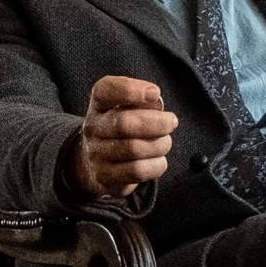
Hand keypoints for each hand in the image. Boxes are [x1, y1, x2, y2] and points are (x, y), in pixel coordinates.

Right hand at [67, 76, 177, 198]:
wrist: (98, 161)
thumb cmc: (122, 128)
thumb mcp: (129, 108)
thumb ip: (144, 101)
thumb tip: (156, 103)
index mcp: (99, 104)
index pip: (105, 90)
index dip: (131, 90)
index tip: (155, 93)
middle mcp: (93, 127)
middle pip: (124, 124)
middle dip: (156, 123)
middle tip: (171, 122)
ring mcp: (96, 153)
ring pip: (134, 149)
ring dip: (159, 145)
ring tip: (164, 142)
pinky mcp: (105, 176)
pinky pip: (137, 171)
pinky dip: (156, 165)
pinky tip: (158, 160)